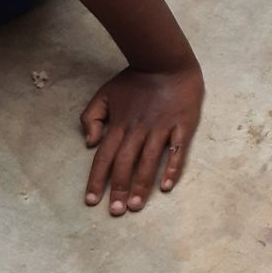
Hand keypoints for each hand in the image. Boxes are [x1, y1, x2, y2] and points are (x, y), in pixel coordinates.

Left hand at [80, 61, 203, 213]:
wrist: (166, 61)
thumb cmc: (135, 79)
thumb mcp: (105, 93)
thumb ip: (91, 117)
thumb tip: (89, 142)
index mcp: (119, 124)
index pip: (103, 157)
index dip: (97, 180)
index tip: (92, 201)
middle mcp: (138, 130)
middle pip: (125, 165)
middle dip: (119, 190)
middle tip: (116, 212)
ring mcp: (161, 129)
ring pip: (149, 162)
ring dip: (142, 186)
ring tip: (136, 207)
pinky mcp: (182, 127)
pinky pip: (176, 152)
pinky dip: (172, 170)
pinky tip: (166, 187)